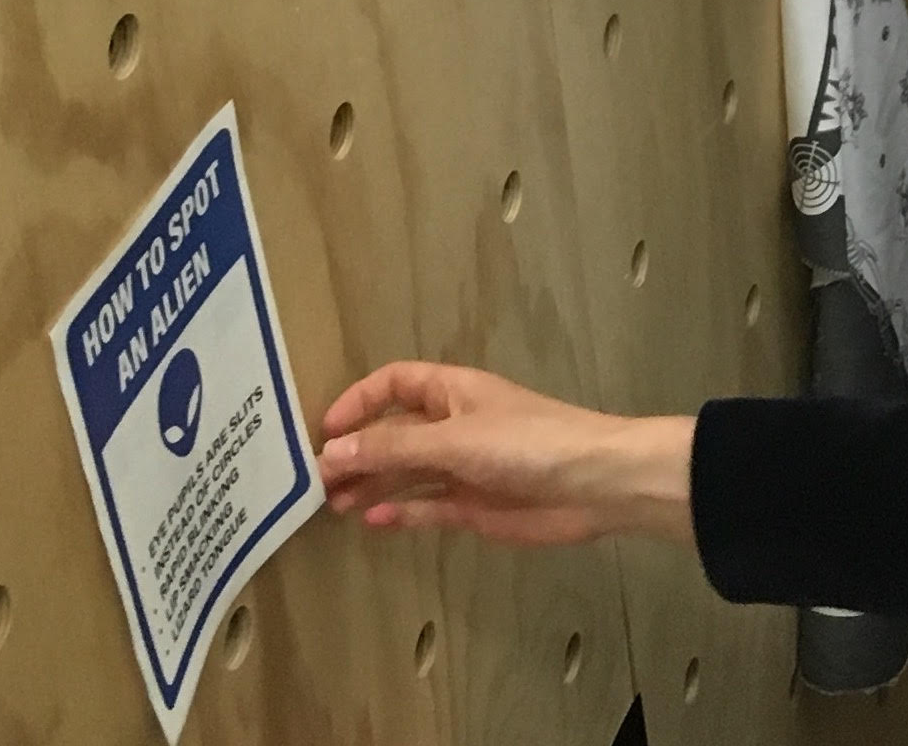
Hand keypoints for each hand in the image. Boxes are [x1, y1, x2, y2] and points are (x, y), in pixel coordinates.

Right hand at [318, 361, 694, 548]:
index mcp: (455, 392)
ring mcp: (465, 466)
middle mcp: (456, 425)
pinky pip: (427, 505)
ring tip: (331, 506)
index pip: (397, 383)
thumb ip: (392, 448)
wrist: (593, 484)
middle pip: (396, 432)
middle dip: (358, 452)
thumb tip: (329, 452)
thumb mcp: (455, 441)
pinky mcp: (474, 506)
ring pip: (407, 472)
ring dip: (372, 485)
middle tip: (314, 484)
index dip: (360, 401)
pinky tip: (372, 522)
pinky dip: (401, 512)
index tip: (323, 431)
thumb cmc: (527, 444)